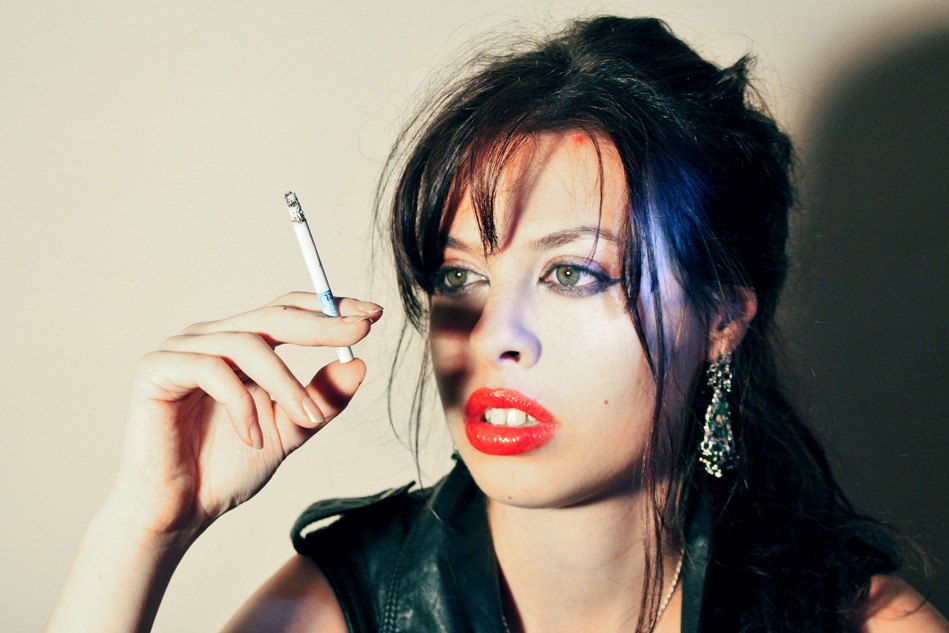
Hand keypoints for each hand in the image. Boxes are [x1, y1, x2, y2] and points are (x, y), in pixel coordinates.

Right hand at [103, 292, 381, 541]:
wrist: (177, 513)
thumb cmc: (227, 470)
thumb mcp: (290, 431)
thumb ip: (322, 400)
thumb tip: (359, 364)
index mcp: (242, 344)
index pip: (289, 311)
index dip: (329, 308)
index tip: (373, 315)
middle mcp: (212, 338)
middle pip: (273, 314)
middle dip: (322, 324)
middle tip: (360, 332)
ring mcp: (182, 350)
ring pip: (247, 343)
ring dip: (286, 383)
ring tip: (307, 420)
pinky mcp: (156, 369)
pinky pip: (210, 370)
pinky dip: (241, 404)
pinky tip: (253, 438)